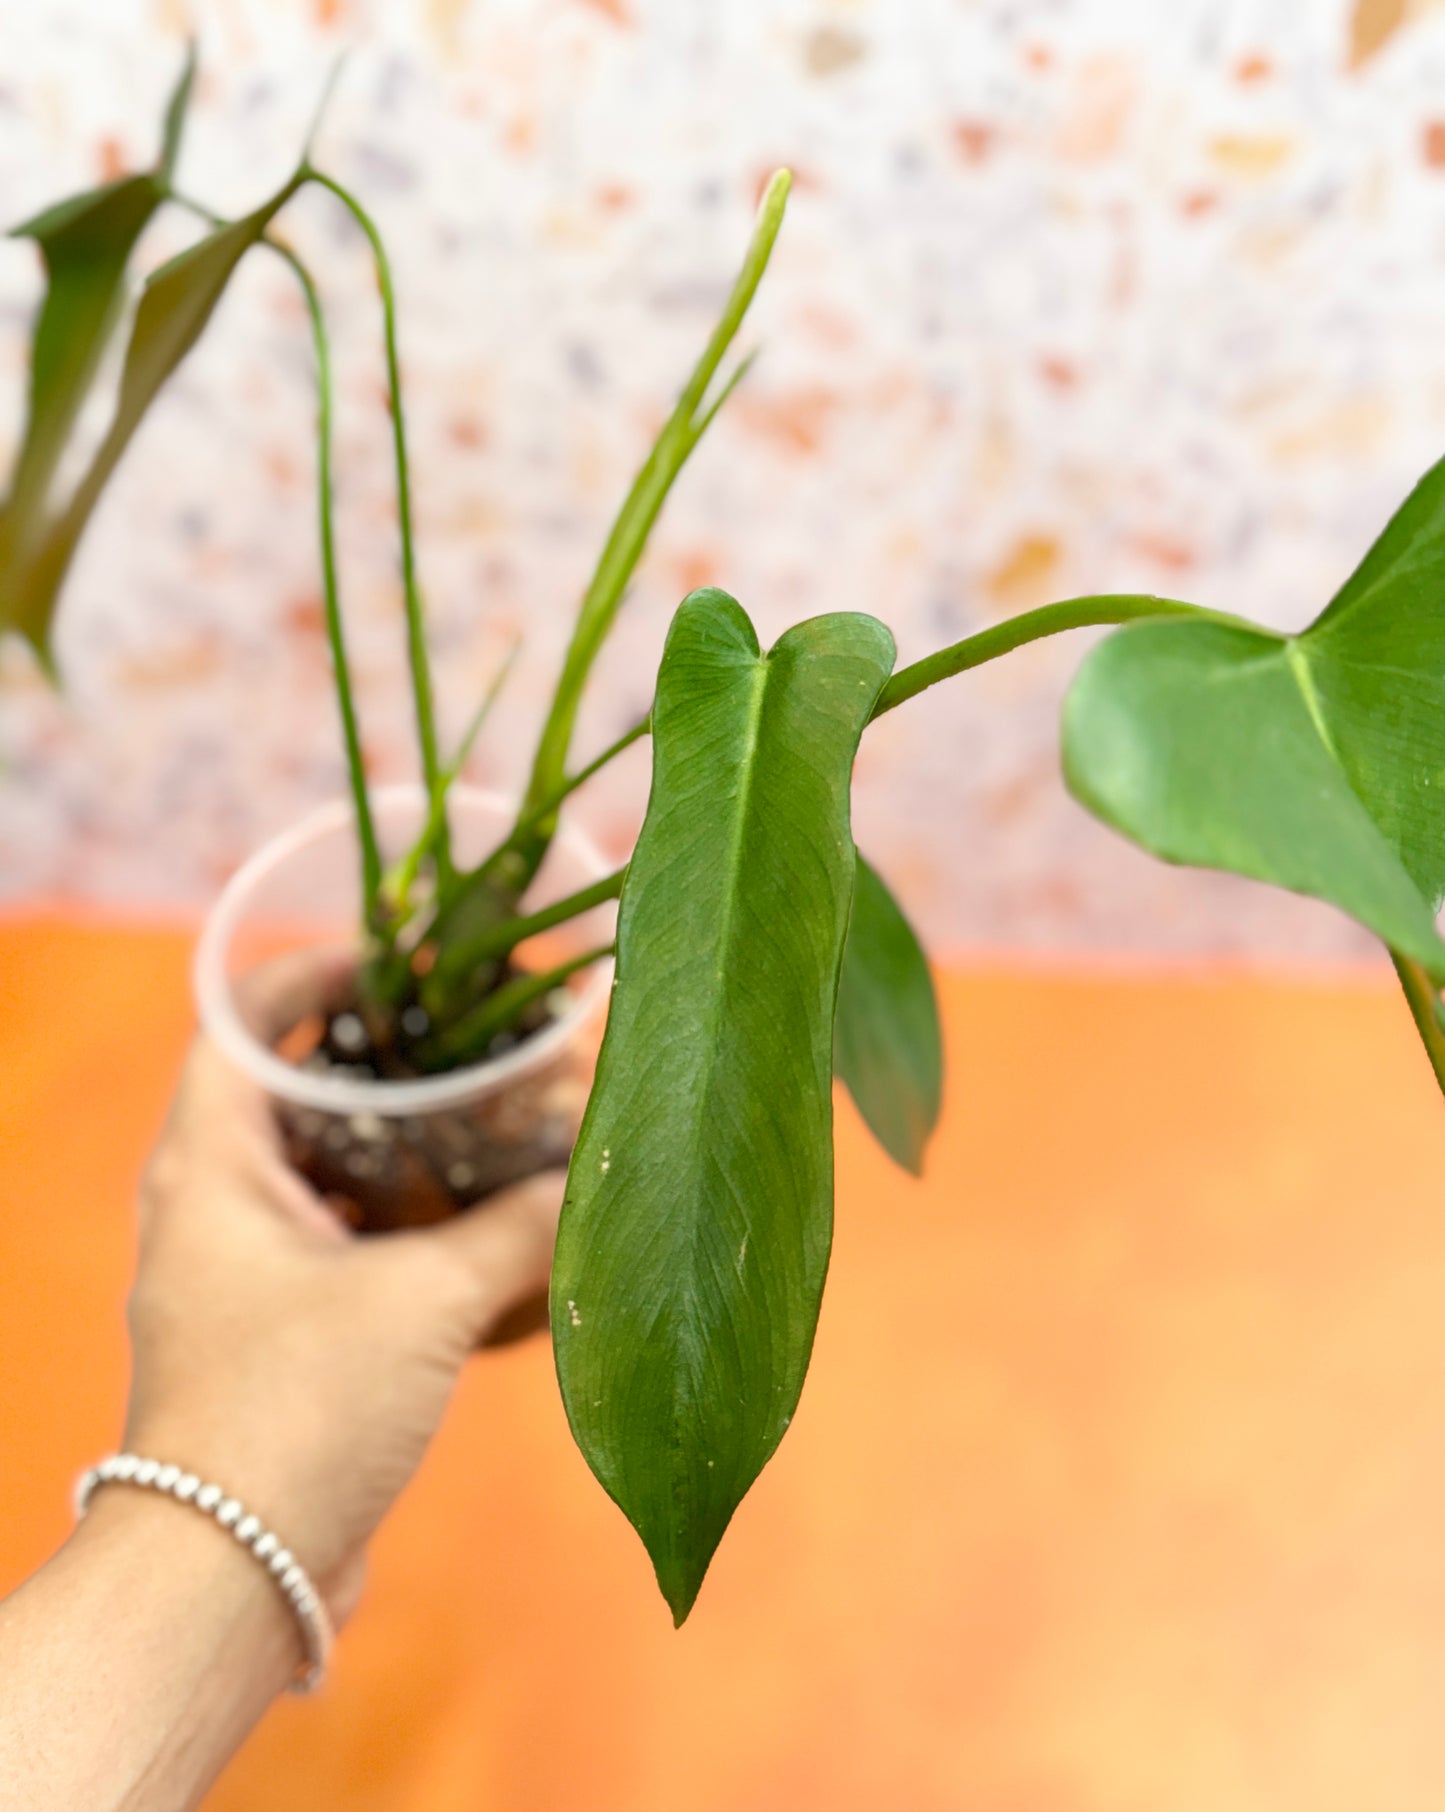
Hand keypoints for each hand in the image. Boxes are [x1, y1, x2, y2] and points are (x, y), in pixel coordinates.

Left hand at [122, 956, 564, 1624]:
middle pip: (294, 1094)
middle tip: (469, 1038)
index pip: (240, 1022)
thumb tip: (601, 1177)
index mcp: (211, 1168)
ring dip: (406, 1149)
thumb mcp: (422, 1302)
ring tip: (491, 1121)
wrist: (232, 1576)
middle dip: (384, 1062)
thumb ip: (518, 1230)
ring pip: (328, 1175)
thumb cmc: (298, 1408)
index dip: (313, 973)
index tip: (399, 957)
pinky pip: (349, 1248)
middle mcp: (214, 1209)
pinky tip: (485, 1228)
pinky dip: (412, 1227)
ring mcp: (245, 1275)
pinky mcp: (282, 1336)